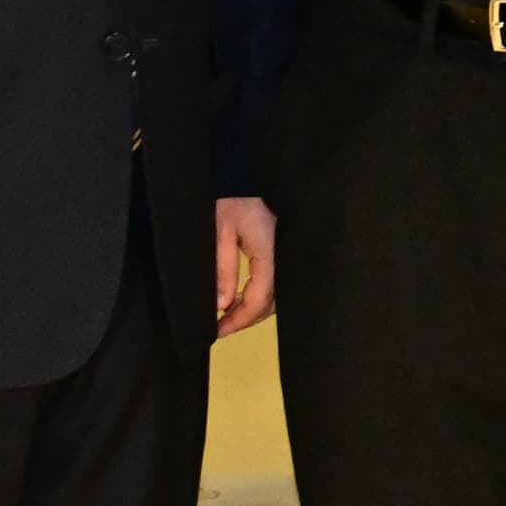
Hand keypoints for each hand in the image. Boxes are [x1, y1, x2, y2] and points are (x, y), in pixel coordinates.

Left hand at [212, 195, 277, 336]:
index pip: (259, 298)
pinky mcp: (284, 254)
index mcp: (270, 252)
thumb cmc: (233, 198)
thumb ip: (223, 270)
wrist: (249, 174)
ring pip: (274, 297)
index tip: (218, 331)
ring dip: (251, 309)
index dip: (239, 320)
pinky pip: (275, 284)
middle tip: (220, 328)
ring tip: (226, 316)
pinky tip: (239, 299)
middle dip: (245, 319)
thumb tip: (221, 306)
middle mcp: (284, 258)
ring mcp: (287, 256)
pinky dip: (258, 296)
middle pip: (270, 303)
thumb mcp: (221, 232)